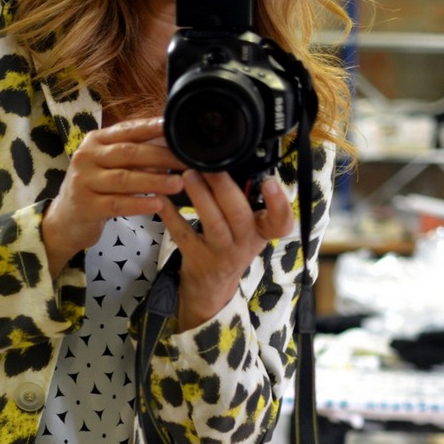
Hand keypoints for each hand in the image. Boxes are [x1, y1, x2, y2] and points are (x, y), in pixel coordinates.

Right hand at [42, 118, 182, 270]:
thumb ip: (136, 154)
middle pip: (128, 153)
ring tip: (178, 184)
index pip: (127, 130)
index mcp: (95, 141)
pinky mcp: (86, 206)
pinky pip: (117, 204)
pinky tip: (158, 204)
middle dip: (161, 156)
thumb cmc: (96, 188)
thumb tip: (170, 142)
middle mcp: (87, 157)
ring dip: (154, 180)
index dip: (151, 128)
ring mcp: (84, 181)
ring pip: (124, 179)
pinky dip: (139, 203)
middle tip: (186, 161)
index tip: (173, 128)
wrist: (66, 219)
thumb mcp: (112, 166)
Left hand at [156, 169, 293, 330]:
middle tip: (210, 166)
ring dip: (201, 197)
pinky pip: (184, 234)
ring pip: (214, 224)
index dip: (279, 204)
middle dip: (225, 188)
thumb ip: (247, 200)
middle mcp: (245, 243)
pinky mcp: (197, 257)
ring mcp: (221, 253)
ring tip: (188, 174)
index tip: (271, 182)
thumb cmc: (232, 243)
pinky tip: (162, 199)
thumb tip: (234, 159)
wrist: (213, 284)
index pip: (281, 222)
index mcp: (261, 231)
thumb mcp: (248, 227)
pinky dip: (172, 215)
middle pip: (240, 215)